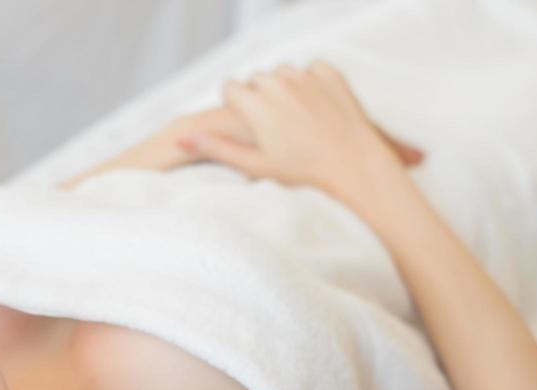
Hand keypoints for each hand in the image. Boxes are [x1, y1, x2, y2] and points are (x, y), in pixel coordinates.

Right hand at [176, 61, 423, 200]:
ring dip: (285, 88)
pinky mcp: (329, 73)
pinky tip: (319, 110)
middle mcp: (277, 82)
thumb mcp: (254, 166)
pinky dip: (312, 84)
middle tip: (277, 129)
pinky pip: (311, 70)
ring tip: (298, 120)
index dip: (238, 107)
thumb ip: (217, 147)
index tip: (253, 129)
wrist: (355, 166)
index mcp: (255, 104)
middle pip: (256, 79)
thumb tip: (180, 138)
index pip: (230, 87)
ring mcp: (305, 75)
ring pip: (282, 72)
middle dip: (260, 97)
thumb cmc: (302, 173)